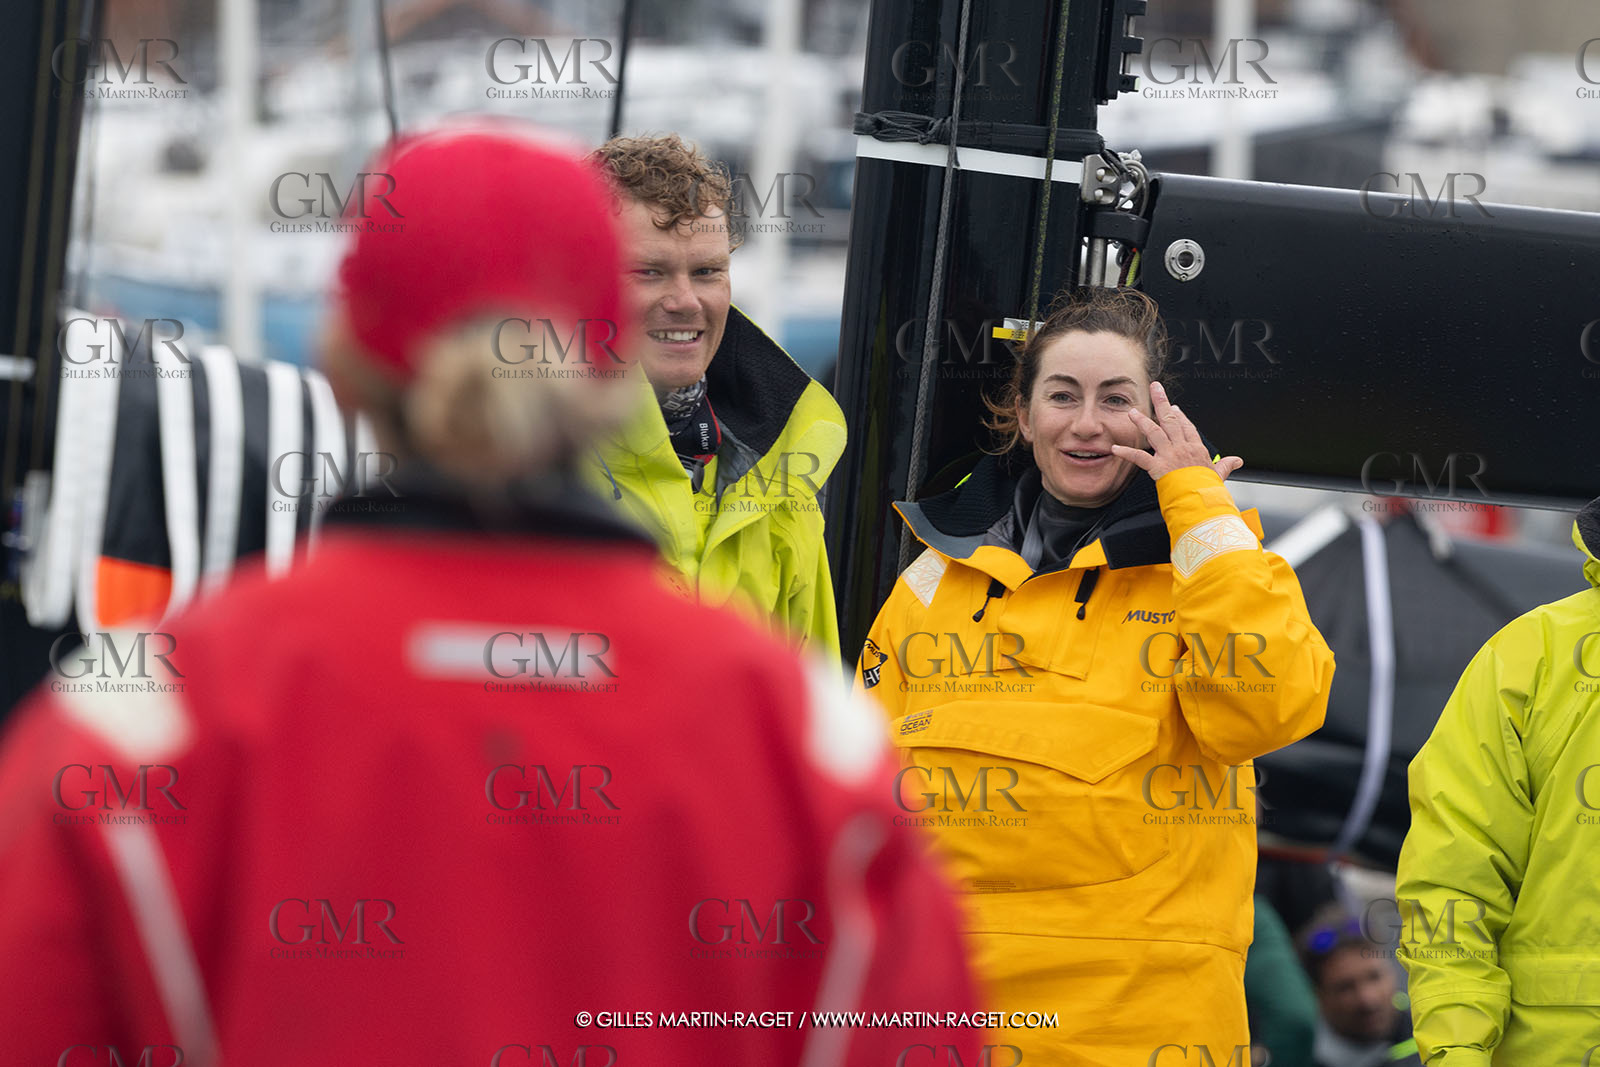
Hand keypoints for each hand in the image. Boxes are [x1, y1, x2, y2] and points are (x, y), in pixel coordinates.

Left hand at [1111, 381, 1243, 481]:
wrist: (1203, 501)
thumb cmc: (1210, 490)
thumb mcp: (1219, 475)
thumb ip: (1226, 465)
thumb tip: (1237, 460)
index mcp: (1196, 449)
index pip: (1187, 427)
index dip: (1180, 416)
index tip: (1174, 407)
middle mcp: (1182, 447)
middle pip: (1170, 420)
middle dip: (1161, 402)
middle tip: (1155, 388)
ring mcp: (1169, 455)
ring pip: (1154, 432)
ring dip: (1141, 421)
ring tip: (1131, 412)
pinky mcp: (1158, 467)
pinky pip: (1139, 457)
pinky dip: (1126, 453)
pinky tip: (1114, 449)